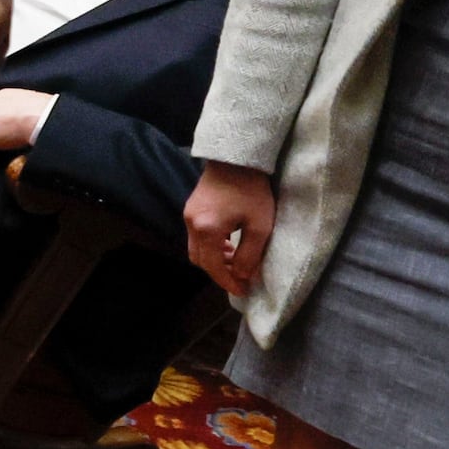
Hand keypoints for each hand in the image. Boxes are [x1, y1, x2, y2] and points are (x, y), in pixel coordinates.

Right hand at [184, 159, 275, 294]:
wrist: (236, 158)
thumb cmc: (251, 191)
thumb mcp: (259, 226)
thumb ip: (250, 255)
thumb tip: (243, 275)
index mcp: (207, 230)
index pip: (213, 267)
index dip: (228, 282)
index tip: (243, 291)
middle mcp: (192, 224)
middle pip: (199, 260)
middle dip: (218, 272)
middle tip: (239, 277)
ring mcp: (188, 215)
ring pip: (196, 248)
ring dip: (213, 259)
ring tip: (235, 260)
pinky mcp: (191, 207)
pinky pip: (196, 235)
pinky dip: (210, 246)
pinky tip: (227, 242)